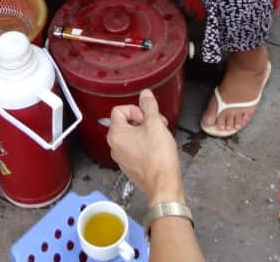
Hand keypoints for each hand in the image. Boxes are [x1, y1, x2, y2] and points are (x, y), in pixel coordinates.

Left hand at [107, 89, 183, 203]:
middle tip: (157, 124)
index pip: (119, 110)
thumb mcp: (155, 124)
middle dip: (143, 120)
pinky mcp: (131, 166)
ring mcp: (122, 158)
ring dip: (145, 132)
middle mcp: (115, 146)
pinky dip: (146, 144)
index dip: (135, 109)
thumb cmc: (158, 157)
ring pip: (131, 135)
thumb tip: (145, 95)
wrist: (164, 184)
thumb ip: (149, 106)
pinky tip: (158, 148)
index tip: (147, 116)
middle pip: (125, 122)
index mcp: (116, 134)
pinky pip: (135, 148)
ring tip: (159, 136)